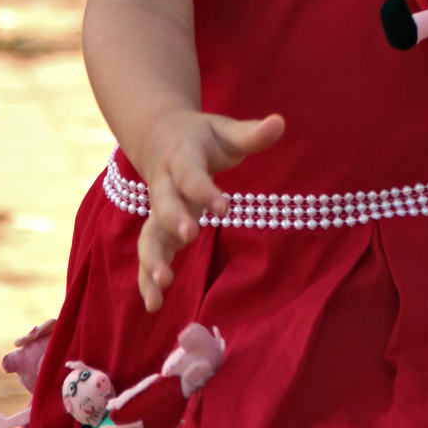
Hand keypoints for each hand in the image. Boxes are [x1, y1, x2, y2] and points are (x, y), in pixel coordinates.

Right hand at [136, 108, 283, 310]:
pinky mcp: (156, 229)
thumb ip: (252, 133)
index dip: (205, 190)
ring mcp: (157, 209)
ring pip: (149, 234)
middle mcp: (163, 184)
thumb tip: (281, 122)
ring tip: (163, 283)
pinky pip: (148, 254)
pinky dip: (147, 279)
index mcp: (182, 156)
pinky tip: (154, 305)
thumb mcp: (226, 131)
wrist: (162, 137)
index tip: (224, 207)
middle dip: (174, 220)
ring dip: (152, 259)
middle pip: (163, 203)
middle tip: (190, 235)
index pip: (191, 174)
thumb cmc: (203, 137)